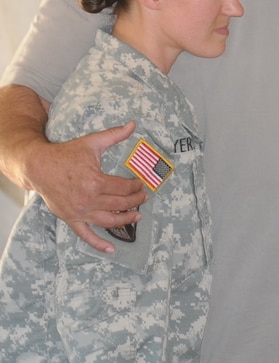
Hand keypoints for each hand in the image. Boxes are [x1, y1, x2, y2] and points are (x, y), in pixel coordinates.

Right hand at [26, 121, 147, 252]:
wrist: (39, 167)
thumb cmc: (66, 154)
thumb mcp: (92, 142)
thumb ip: (114, 135)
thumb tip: (134, 124)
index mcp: (95, 182)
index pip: (124, 188)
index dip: (136, 187)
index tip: (142, 184)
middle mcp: (88, 200)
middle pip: (119, 205)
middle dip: (135, 202)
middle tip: (144, 198)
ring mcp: (79, 212)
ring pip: (108, 221)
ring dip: (125, 221)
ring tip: (137, 217)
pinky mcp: (71, 218)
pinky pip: (85, 235)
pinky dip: (98, 244)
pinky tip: (111, 250)